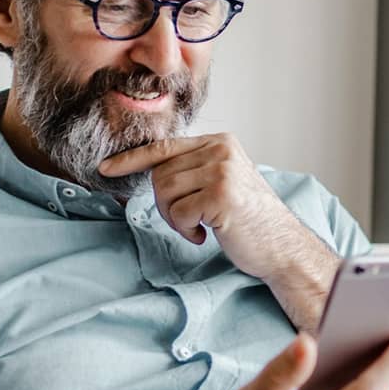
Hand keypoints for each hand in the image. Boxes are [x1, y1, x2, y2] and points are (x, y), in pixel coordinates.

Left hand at [99, 133, 323, 283]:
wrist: (283, 247)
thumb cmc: (249, 220)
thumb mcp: (223, 182)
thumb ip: (194, 169)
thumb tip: (151, 171)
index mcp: (220, 142)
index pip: (164, 147)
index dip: (131, 159)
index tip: (106, 168)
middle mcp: (221, 150)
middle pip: (160, 174)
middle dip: (164, 205)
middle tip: (189, 222)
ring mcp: (222, 171)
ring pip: (165, 192)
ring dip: (175, 219)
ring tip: (200, 227)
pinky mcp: (221, 196)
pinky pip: (179, 213)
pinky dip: (187, 230)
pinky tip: (208, 234)